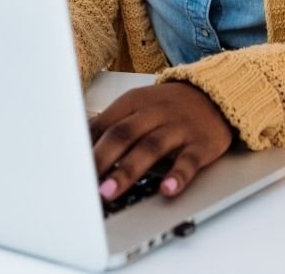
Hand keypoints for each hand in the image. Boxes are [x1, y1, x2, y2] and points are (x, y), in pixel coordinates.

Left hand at [90, 82, 232, 201]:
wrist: (214, 94)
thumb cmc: (168, 106)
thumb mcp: (137, 105)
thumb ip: (110, 124)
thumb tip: (77, 146)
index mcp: (134, 102)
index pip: (104, 124)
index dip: (86, 147)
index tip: (70, 169)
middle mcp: (155, 113)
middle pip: (123, 134)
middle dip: (102, 159)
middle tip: (85, 183)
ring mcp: (178, 128)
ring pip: (150, 148)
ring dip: (128, 170)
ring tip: (110, 191)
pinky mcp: (200, 144)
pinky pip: (188, 161)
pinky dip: (178, 175)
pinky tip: (167, 189)